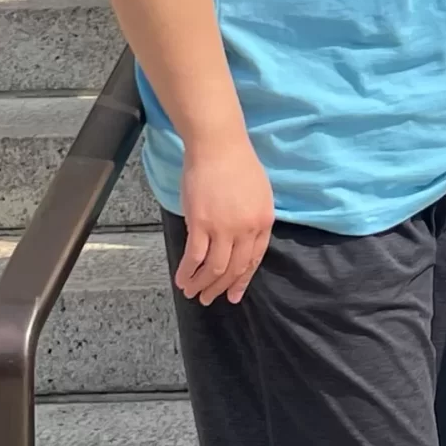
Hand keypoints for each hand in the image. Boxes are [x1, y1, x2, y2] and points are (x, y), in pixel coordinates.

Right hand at [173, 133, 274, 305]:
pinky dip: (187, 272)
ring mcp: (224, 228)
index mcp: (264, 221)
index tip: (233, 294)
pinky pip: (194, 257)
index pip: (253, 260)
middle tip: (208, 299)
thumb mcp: (257, 194)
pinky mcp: (201, 224)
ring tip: (191, 293)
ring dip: (202, 285)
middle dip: (220, 288)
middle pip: (234, 268)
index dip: (241, 280)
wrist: (219, 146)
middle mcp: (247, 229)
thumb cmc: (237, 164)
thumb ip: (250, 219)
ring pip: (214, 268)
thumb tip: (237, 241)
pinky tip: (181, 279)